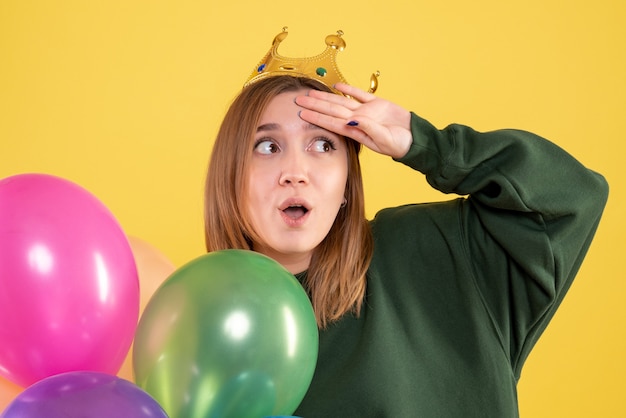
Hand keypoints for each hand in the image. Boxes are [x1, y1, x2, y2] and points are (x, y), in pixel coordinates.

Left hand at [295, 83, 411, 158]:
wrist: (415, 138)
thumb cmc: (399, 144)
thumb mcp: (384, 139)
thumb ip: (368, 129)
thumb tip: (352, 121)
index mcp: (357, 130)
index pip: (331, 122)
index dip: (316, 117)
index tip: (302, 114)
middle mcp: (357, 120)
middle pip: (331, 110)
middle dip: (314, 105)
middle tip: (298, 100)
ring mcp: (366, 111)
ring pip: (341, 102)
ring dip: (326, 97)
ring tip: (311, 93)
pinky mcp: (377, 103)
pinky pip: (359, 95)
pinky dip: (348, 90)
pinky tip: (336, 86)